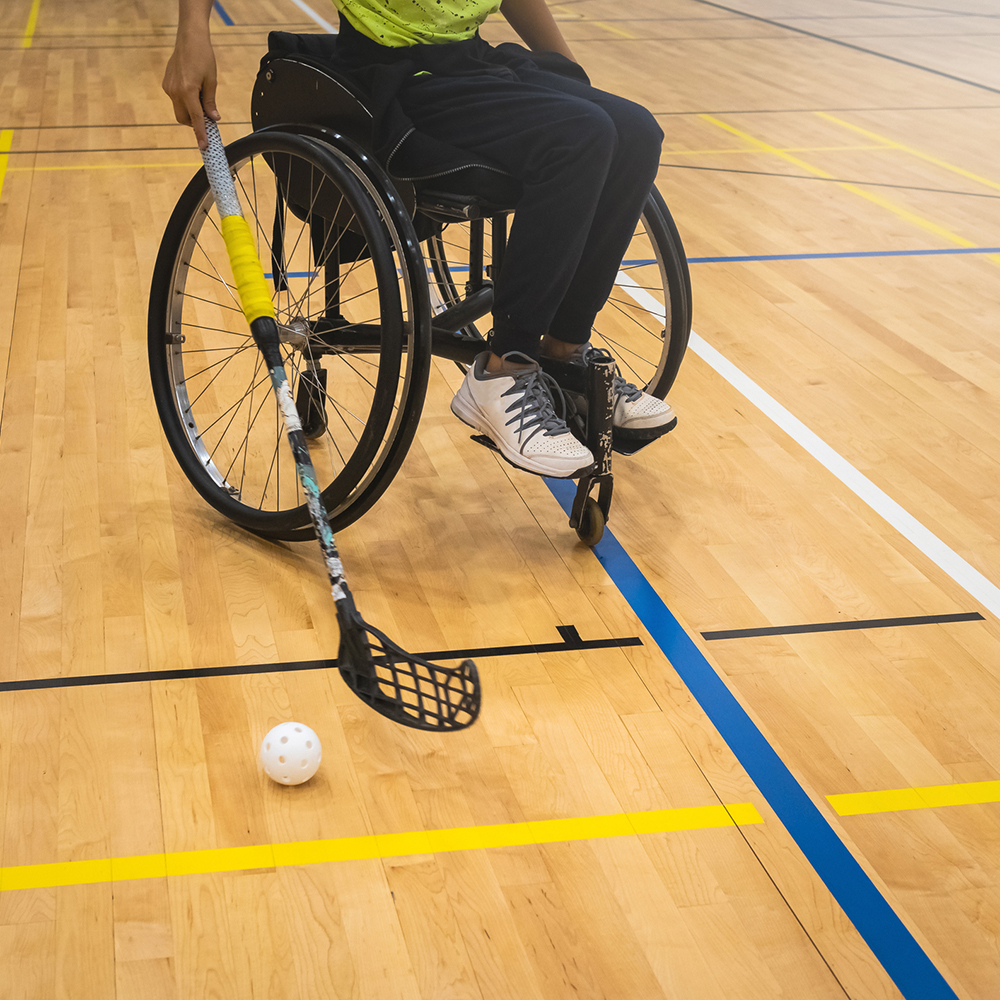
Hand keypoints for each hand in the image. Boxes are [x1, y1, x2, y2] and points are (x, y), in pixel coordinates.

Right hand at [163, 31, 219, 149]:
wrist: (189, 38)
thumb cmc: (202, 56)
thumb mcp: (212, 81)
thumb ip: (210, 102)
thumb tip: (213, 118)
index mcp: (188, 91)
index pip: (196, 119)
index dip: (200, 134)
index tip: (204, 146)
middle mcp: (175, 91)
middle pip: (184, 119)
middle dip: (195, 122)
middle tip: (207, 116)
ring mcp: (168, 87)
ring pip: (179, 110)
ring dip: (190, 111)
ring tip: (200, 97)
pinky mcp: (166, 84)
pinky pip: (176, 100)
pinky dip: (185, 102)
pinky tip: (192, 89)